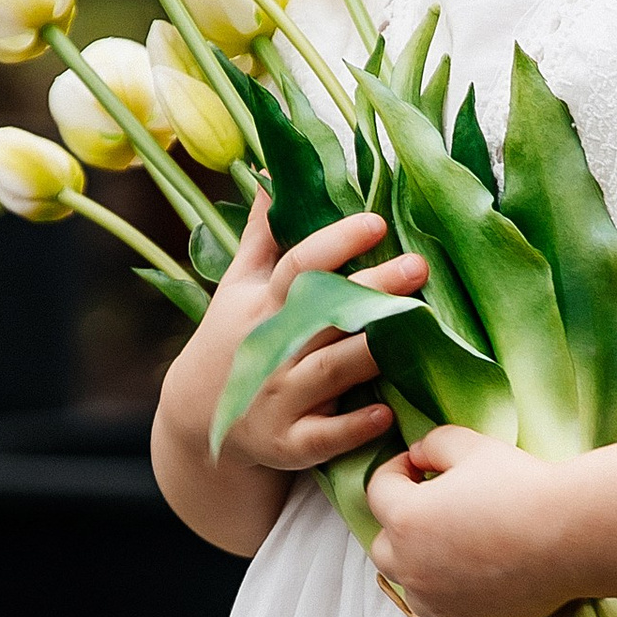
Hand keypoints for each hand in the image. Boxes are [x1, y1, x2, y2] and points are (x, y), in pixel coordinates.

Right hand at [203, 201, 426, 477]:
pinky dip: (353, 428)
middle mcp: (270, 349)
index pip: (299, 267)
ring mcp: (278, 398)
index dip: (335, 243)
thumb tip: (272, 173)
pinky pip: (323, 437)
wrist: (197, 419)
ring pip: (329, 372)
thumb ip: (262, 234)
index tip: (375, 222)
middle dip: (370, 290)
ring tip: (415, 328)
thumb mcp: (238, 286)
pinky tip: (387, 412)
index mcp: (264, 305)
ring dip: (370, 352)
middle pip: (324, 314)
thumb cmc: (232, 339)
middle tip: (419, 266)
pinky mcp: (288, 443)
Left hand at [365, 425, 583, 616]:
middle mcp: (413, 567)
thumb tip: (419, 456)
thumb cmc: (523, 487)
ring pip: (409, 583)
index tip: (418, 465)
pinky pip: (444, 604)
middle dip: (399, 523)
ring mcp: (439, 600)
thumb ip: (434, 444)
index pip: (377, 491)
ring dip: (419, 562)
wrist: (573, 537)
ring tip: (451, 541)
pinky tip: (478, 566)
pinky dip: (449, 587)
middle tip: (432, 505)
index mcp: (406, 520)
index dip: (395, 470)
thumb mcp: (472, 446)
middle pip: (382, 546)